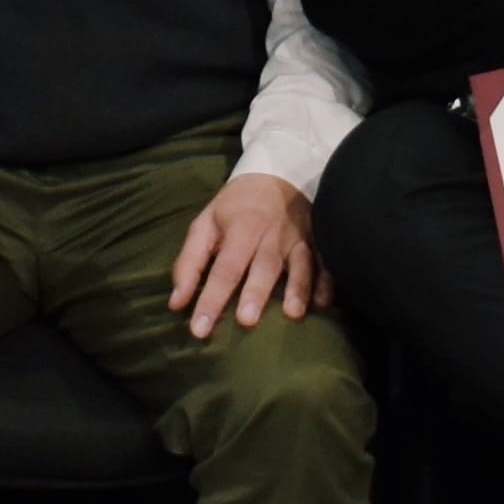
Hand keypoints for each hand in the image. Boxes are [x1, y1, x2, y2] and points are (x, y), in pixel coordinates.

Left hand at [169, 171, 329, 336]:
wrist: (278, 174)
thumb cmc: (235, 208)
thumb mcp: (205, 224)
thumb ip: (189, 262)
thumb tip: (176, 303)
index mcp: (240, 228)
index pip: (224, 268)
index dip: (211, 299)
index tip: (200, 329)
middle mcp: (271, 234)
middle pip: (263, 266)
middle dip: (255, 293)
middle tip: (246, 321)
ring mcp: (298, 238)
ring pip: (299, 264)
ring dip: (297, 288)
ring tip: (293, 314)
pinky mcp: (318, 241)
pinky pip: (326, 262)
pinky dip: (327, 282)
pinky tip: (325, 303)